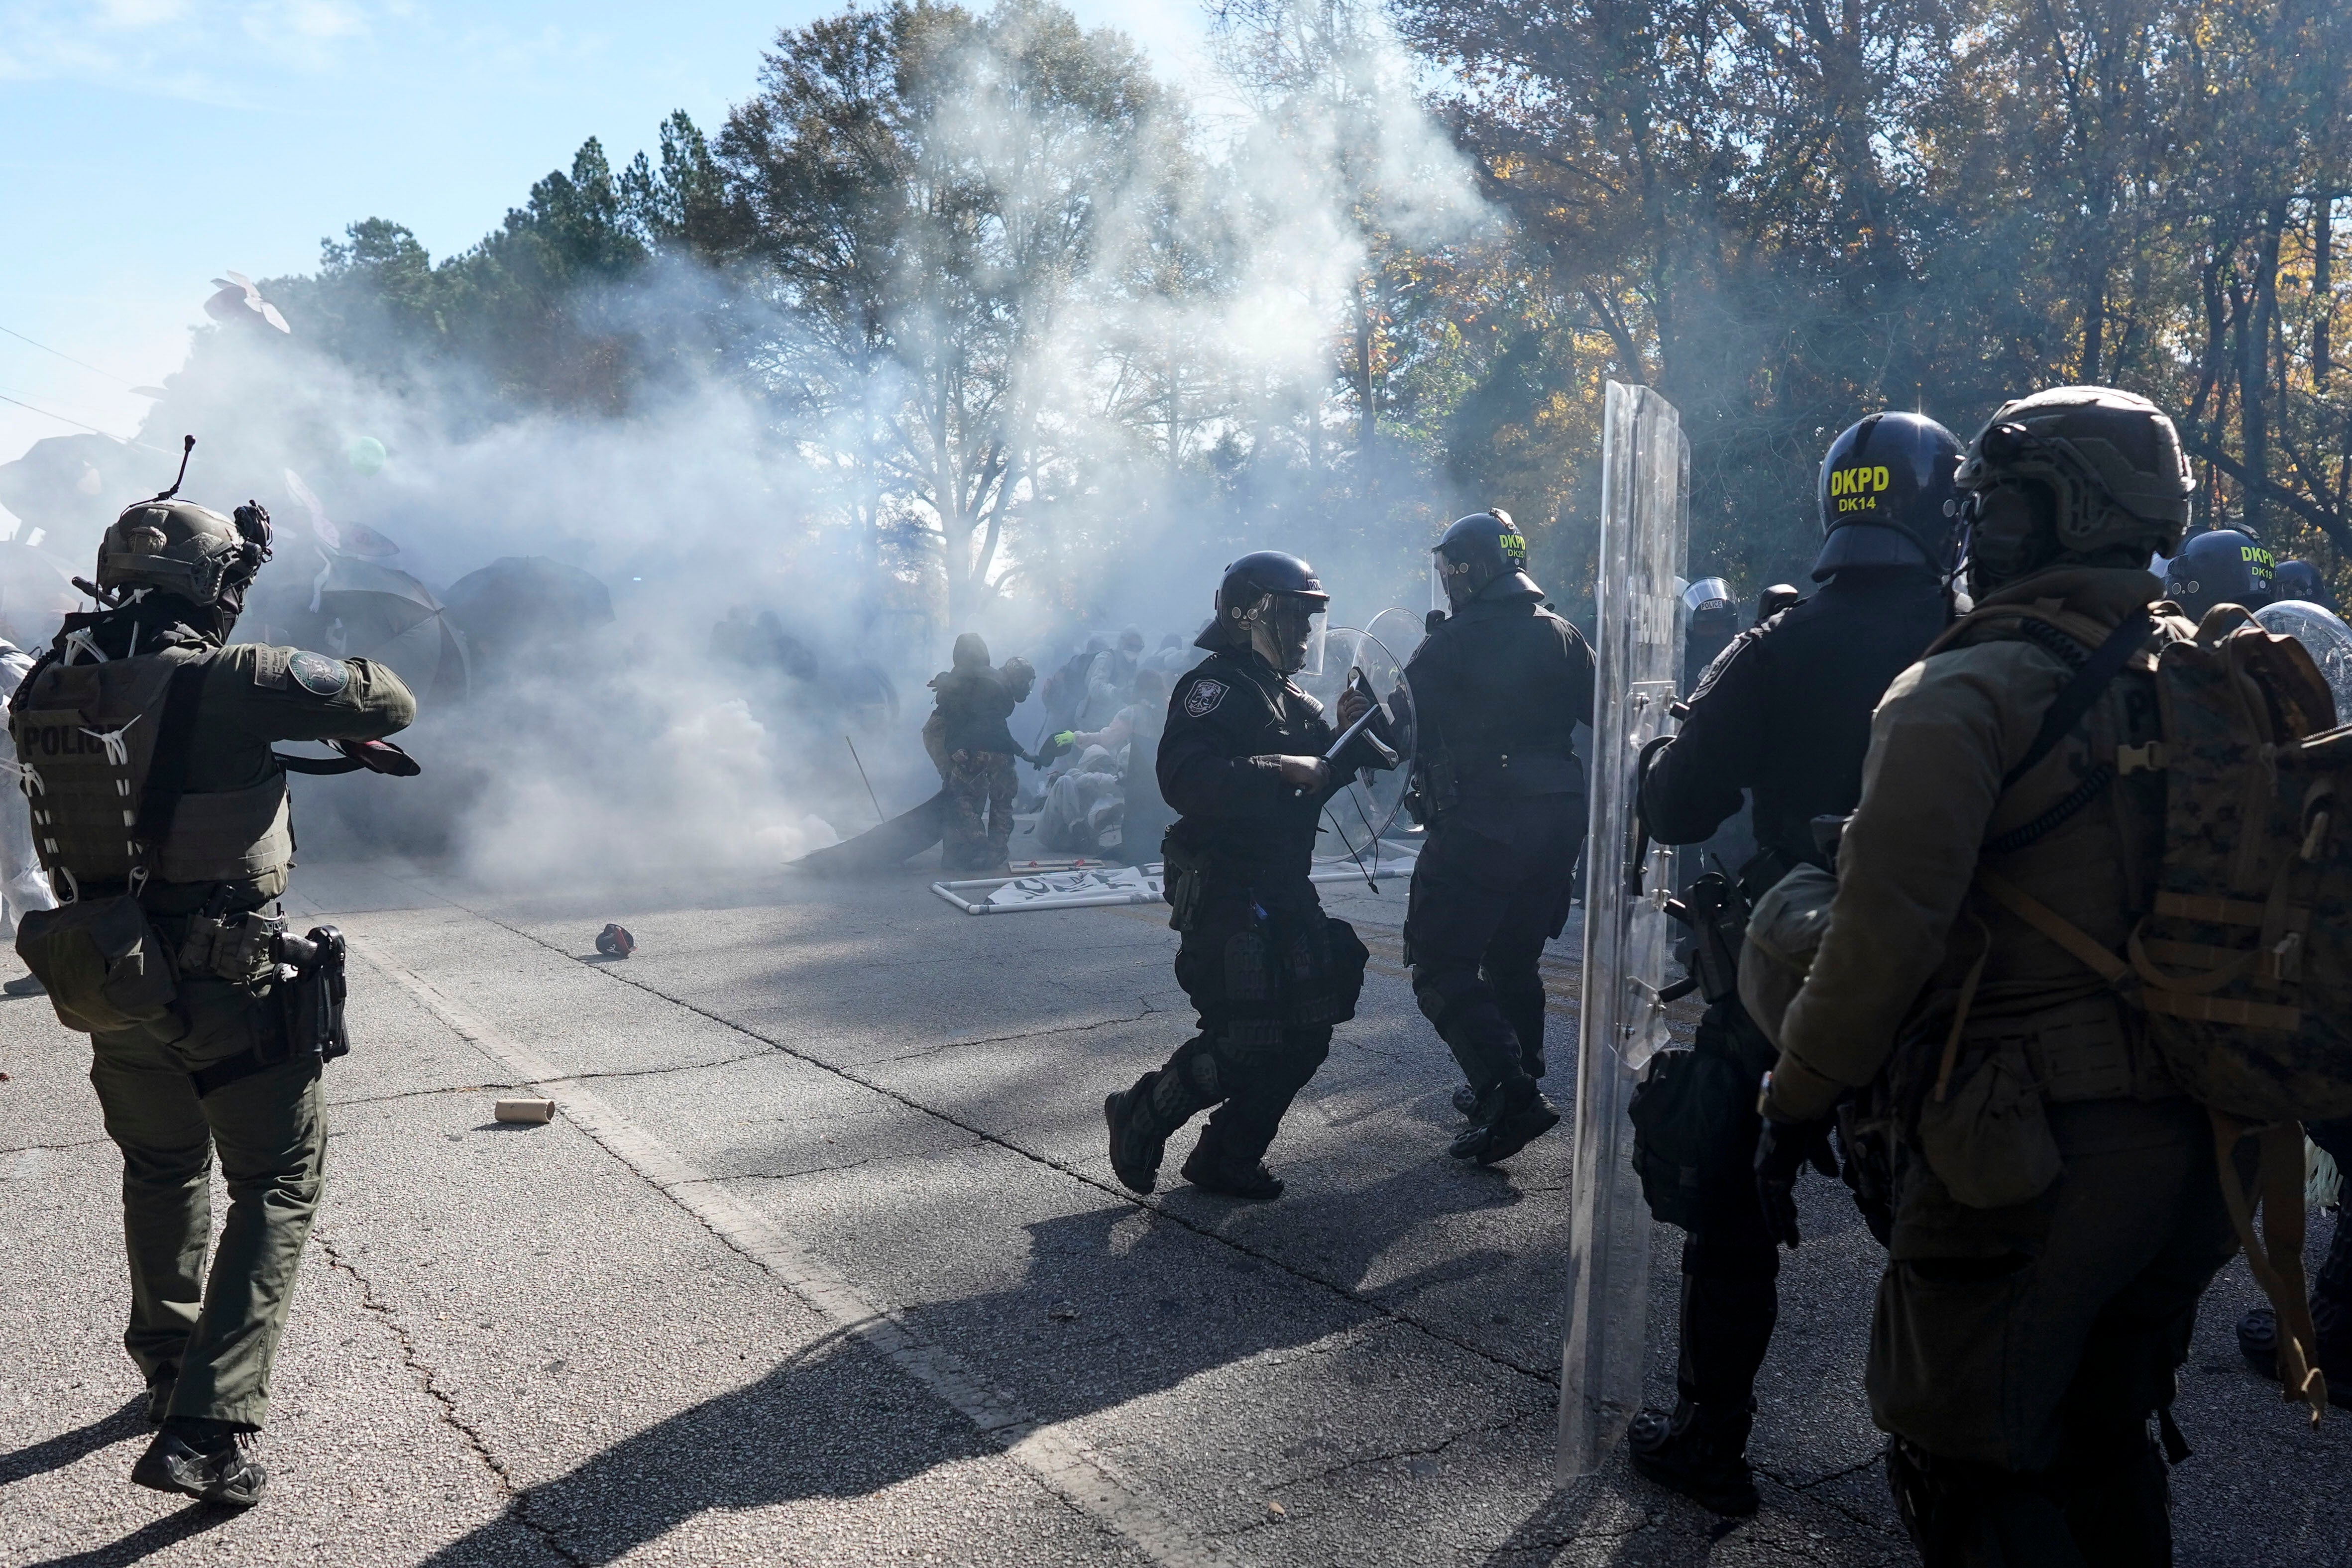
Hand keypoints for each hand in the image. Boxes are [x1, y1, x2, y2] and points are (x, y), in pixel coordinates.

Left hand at [1054, 731, 1076, 747]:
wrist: (1073, 737)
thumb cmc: (1071, 734)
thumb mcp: (1068, 731)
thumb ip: (1065, 731)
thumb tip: (1063, 732)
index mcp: (1061, 735)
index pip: (1056, 736)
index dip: (1055, 738)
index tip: (1056, 739)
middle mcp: (1060, 737)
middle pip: (1056, 739)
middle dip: (1056, 741)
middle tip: (1057, 742)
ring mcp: (1061, 740)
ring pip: (1057, 742)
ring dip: (1057, 743)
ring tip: (1058, 744)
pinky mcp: (1063, 743)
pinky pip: (1059, 745)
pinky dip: (1058, 745)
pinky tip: (1058, 746)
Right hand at [1271, 755, 1328, 789]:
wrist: (1285, 765)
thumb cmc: (1290, 766)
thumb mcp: (1304, 767)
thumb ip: (1311, 772)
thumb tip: (1314, 781)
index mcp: (1317, 760)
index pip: (1326, 771)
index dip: (1321, 779)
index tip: (1317, 784)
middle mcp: (1320, 764)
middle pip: (1326, 778)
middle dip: (1320, 784)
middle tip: (1312, 788)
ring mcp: (1319, 770)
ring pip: (1323, 783)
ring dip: (1315, 788)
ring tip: (1307, 789)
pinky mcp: (1316, 777)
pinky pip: (1318, 788)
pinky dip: (1312, 791)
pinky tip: (1305, 789)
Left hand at [1336, 687, 1370, 728]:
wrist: (1343, 727)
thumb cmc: (1343, 717)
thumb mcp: (1341, 704)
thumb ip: (1345, 695)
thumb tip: (1352, 687)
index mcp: (1358, 699)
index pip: (1356, 692)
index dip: (1349, 697)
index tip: (1346, 702)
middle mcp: (1364, 703)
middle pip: (1356, 698)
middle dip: (1348, 705)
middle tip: (1346, 710)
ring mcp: (1366, 709)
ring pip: (1357, 705)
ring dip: (1349, 711)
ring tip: (1349, 715)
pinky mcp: (1367, 716)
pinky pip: (1360, 712)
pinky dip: (1352, 715)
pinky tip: (1352, 718)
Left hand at [1754, 1114, 1836, 1247]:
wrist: (1794, 1110)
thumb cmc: (1805, 1121)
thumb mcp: (1815, 1145)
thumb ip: (1820, 1160)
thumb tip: (1830, 1175)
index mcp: (1780, 1160)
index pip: (1781, 1188)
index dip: (1786, 1205)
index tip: (1793, 1217)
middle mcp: (1770, 1168)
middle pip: (1774, 1200)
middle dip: (1781, 1220)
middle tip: (1786, 1240)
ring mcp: (1767, 1171)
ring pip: (1771, 1204)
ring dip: (1778, 1224)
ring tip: (1783, 1243)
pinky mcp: (1768, 1175)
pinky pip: (1772, 1202)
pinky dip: (1776, 1219)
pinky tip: (1780, 1234)